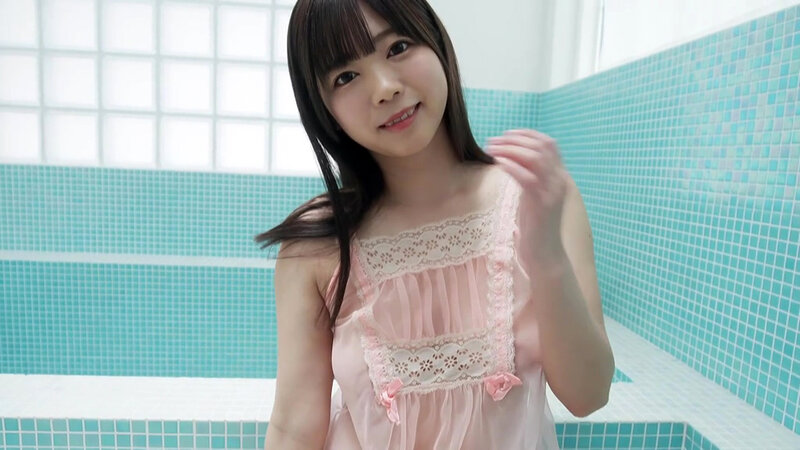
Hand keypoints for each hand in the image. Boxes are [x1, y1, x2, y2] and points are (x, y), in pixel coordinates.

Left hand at [486, 129, 568, 266]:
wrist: (544, 253)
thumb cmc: (534, 224)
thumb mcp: (533, 195)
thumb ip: (529, 176)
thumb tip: (510, 157)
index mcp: (559, 176)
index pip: (549, 144)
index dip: (528, 134)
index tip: (507, 133)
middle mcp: (559, 181)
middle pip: (541, 147)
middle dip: (514, 140)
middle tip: (493, 141)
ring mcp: (553, 192)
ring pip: (536, 158)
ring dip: (510, 149)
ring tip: (491, 149)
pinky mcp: (543, 204)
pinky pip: (528, 178)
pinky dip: (512, 166)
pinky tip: (498, 163)